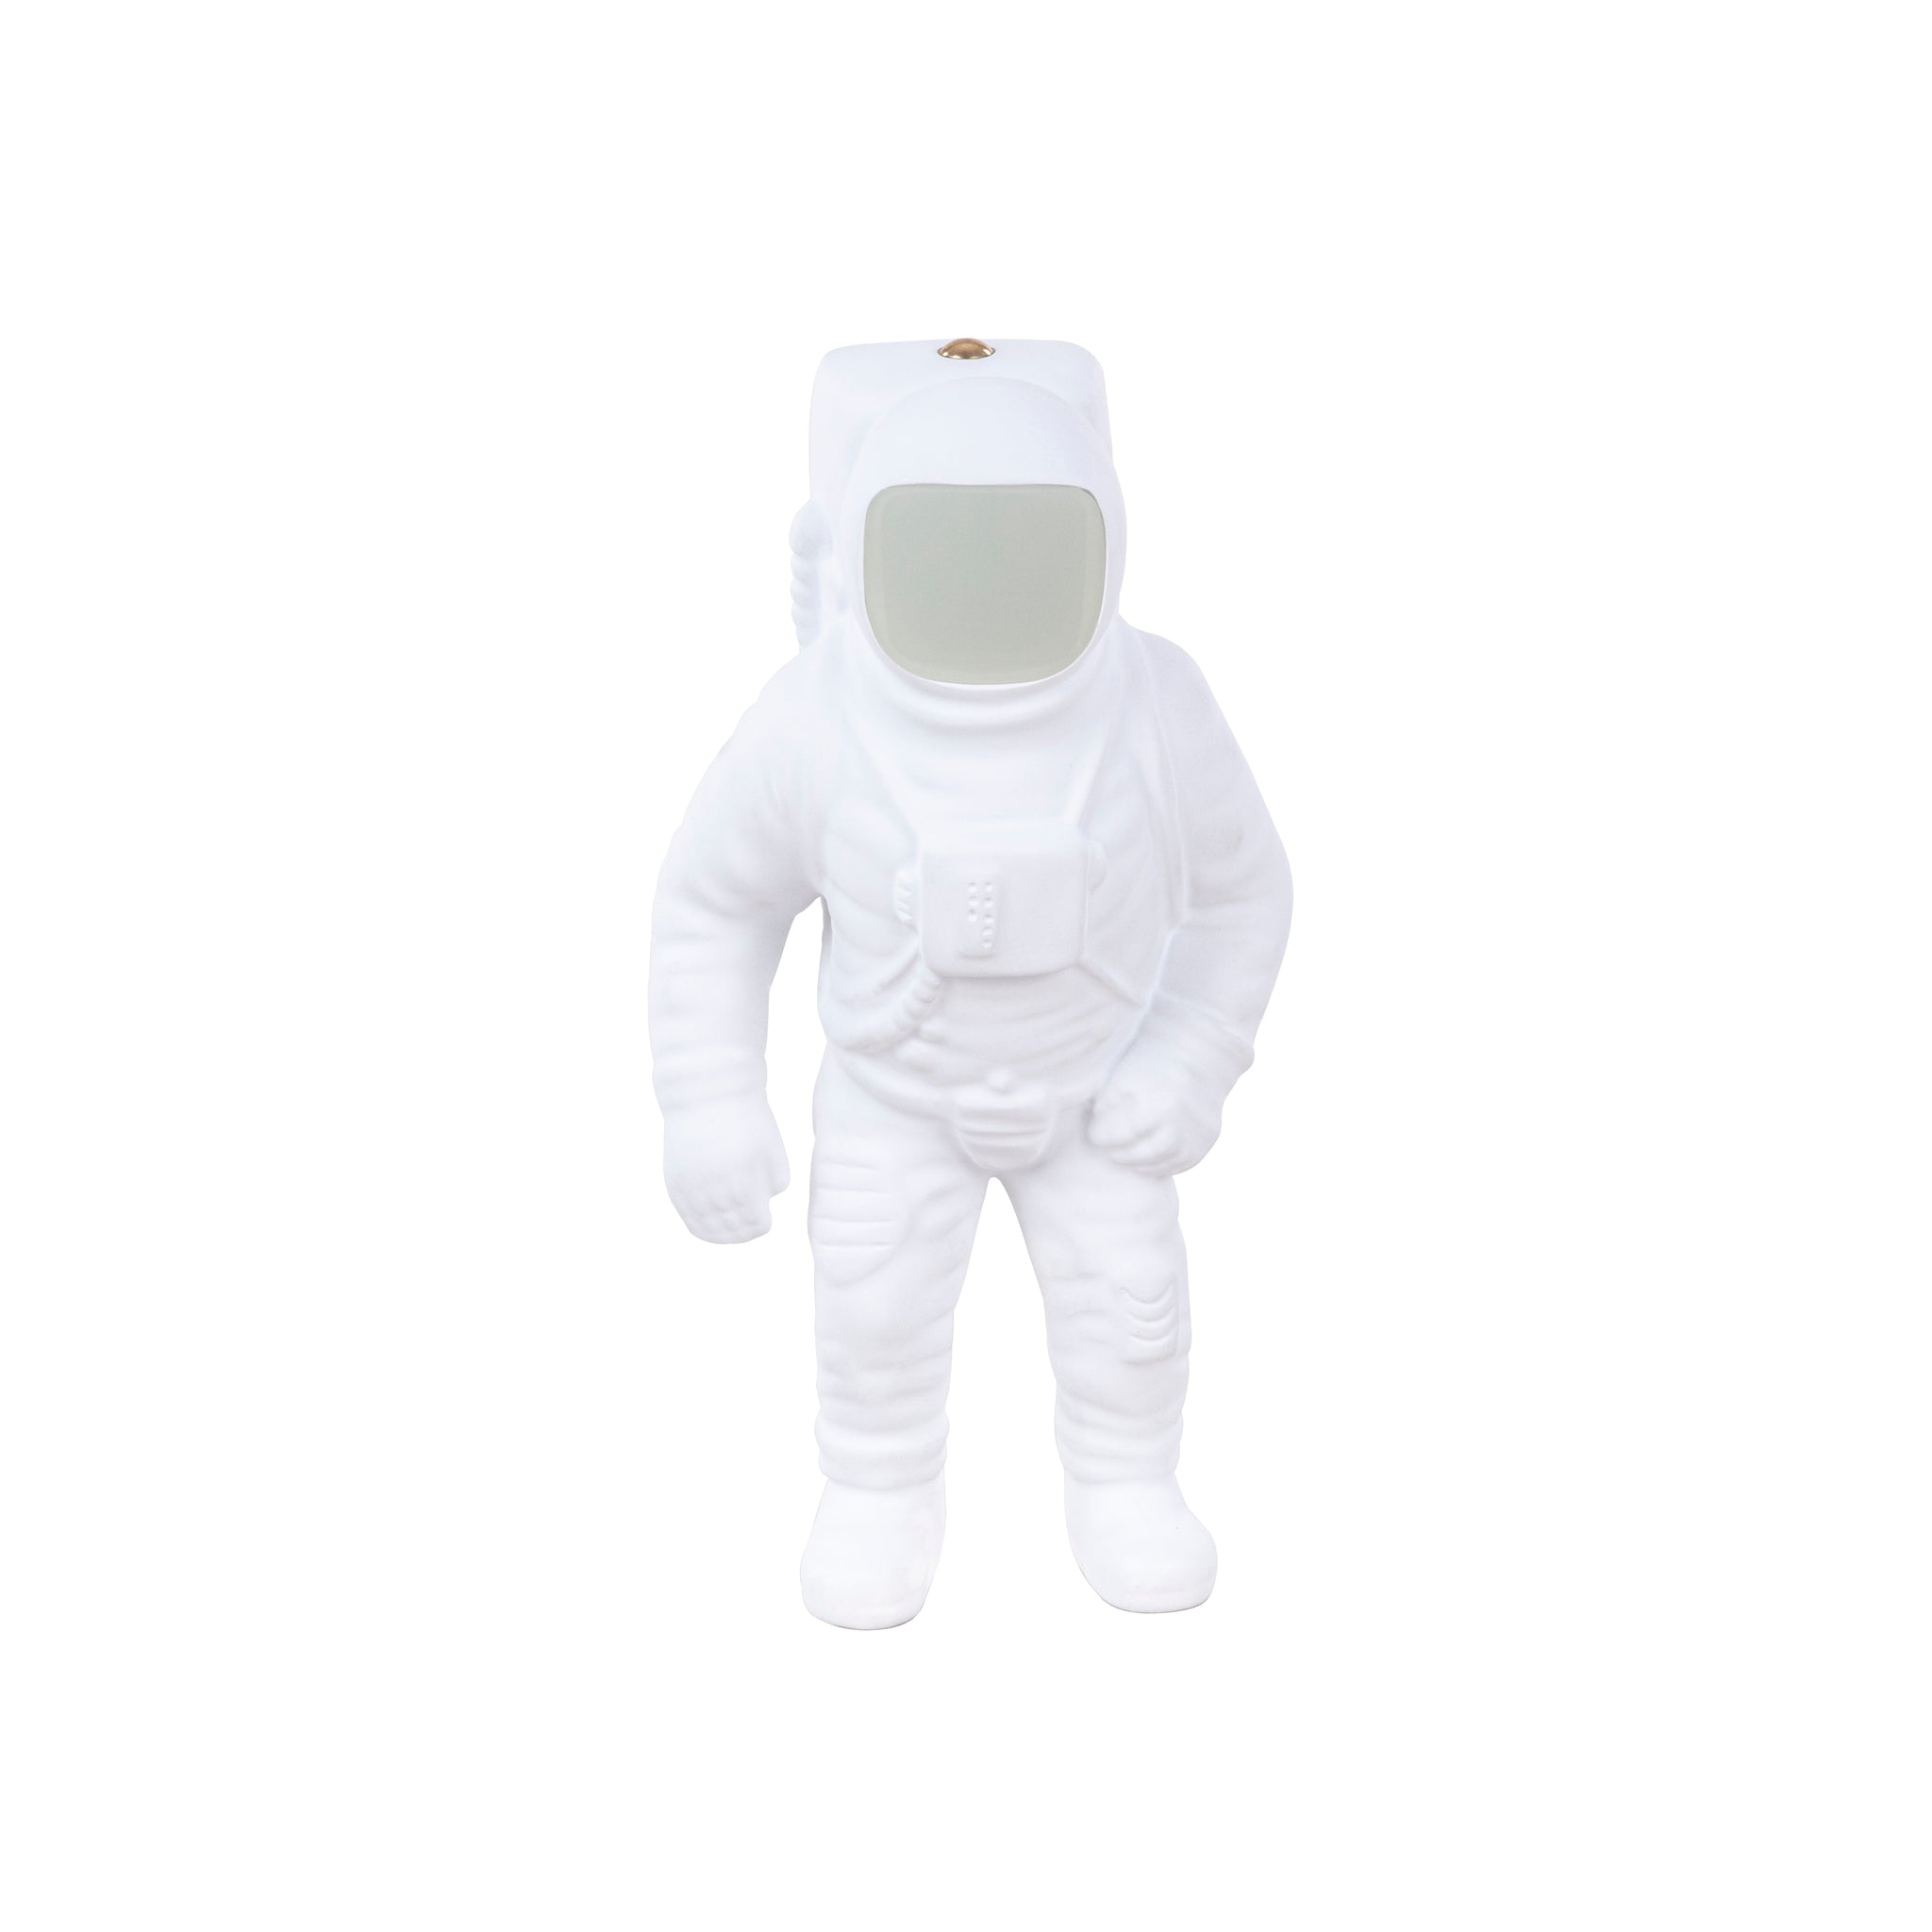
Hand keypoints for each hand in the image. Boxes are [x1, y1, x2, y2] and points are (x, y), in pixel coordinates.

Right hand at [663, 1094, 789, 1242]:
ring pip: (707, 1228)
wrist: (706, 1092)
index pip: (756, 1225)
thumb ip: (777, 1183)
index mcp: (745, 1184)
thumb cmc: (747, 1118)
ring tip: (731, 1231)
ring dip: (721, 1234)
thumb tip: (764, 1205)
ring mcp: (691, 1189)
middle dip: (743, 1232)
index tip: (766, 1219)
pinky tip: (710, 1224)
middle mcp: (715, 1192)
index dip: (763, 1224)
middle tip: (750, 1228)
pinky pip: (687, 1216)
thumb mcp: (773, 1149)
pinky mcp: (674, 1183)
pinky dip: (700, 1225)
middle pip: (731, 1230)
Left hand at [1088, 1060, 1223, 1177]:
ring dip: (1138, 1163)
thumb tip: (1099, 1126)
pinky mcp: (1209, 1138)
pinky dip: (1161, 1165)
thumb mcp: (1123, 1073)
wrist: (1198, 1050)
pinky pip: (1182, 1162)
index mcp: (1156, 1102)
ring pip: (1162, 1162)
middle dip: (1119, 1153)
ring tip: (1123, 1154)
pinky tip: (1146, 1158)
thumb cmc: (1153, 1059)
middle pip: (1142, 1153)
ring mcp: (1198, 1132)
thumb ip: (1106, 1102)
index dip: (1102, 1136)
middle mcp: (1180, 1121)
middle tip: (1107, 1148)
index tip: (1094, 1133)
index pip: (1120, 1134)